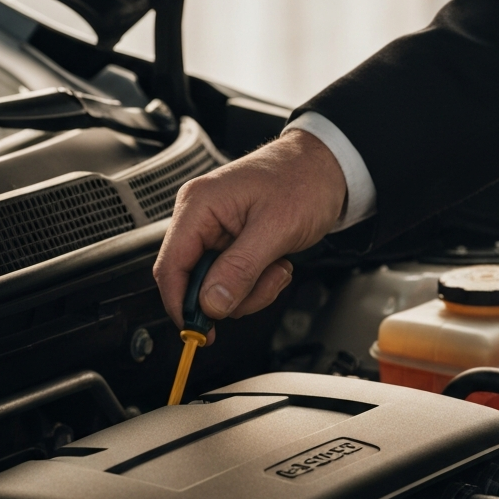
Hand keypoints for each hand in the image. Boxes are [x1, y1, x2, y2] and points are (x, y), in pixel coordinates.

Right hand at [153, 129, 346, 336]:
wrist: (328, 168)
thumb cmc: (303, 181)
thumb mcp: (275, 229)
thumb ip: (240, 269)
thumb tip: (211, 304)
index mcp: (199, 206)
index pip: (170, 266)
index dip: (181, 304)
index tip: (198, 331)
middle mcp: (201, 218)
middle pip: (195, 282)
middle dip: (232, 295)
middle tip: (265, 285)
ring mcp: (217, 232)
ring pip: (218, 286)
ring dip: (252, 289)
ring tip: (277, 267)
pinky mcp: (234, 243)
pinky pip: (236, 279)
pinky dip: (259, 282)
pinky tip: (277, 263)